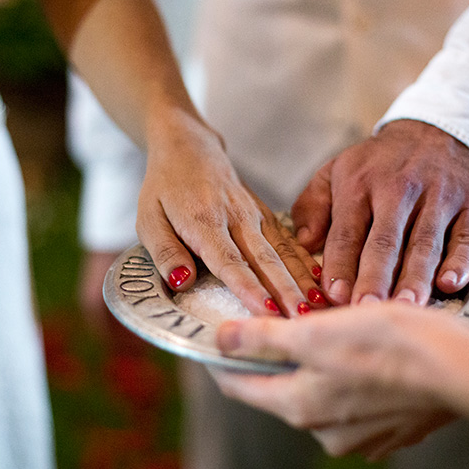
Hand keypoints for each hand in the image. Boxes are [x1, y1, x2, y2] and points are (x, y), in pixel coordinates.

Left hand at [136, 117, 325, 315]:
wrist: (188, 147)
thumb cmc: (164, 189)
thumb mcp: (148, 220)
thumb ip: (166, 252)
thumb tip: (182, 282)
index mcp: (204, 221)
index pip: (230, 261)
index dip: (249, 288)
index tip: (265, 313)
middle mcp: (236, 217)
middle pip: (265, 260)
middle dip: (285, 292)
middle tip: (302, 320)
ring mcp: (254, 214)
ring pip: (283, 252)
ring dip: (301, 281)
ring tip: (319, 306)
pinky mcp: (265, 214)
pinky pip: (288, 241)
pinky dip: (306, 262)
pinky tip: (320, 283)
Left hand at [211, 303, 462, 458]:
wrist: (463, 372)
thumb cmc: (390, 345)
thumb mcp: (316, 332)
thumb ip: (264, 339)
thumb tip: (221, 339)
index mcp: (299, 407)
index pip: (240, 387)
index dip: (223, 360)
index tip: (218, 338)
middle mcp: (325, 432)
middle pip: (281, 390)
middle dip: (276, 358)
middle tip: (280, 322)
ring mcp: (361, 437)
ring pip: (321, 394)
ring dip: (318, 366)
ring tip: (333, 331)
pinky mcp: (391, 430)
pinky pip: (356, 402)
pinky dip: (352, 377)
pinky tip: (369, 353)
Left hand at [291, 120, 468, 304]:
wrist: (440, 130)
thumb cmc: (379, 165)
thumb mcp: (336, 171)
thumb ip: (312, 206)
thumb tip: (305, 243)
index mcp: (359, 184)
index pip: (347, 231)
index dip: (341, 264)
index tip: (334, 295)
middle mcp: (399, 189)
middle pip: (386, 240)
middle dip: (375, 277)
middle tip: (367, 310)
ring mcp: (439, 196)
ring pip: (425, 243)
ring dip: (415, 277)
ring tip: (405, 307)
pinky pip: (467, 237)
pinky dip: (461, 261)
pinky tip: (450, 284)